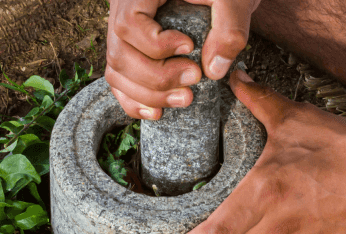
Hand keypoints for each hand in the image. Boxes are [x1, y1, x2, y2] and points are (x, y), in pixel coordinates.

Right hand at [106, 0, 259, 119]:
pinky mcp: (129, 49)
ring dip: (148, 95)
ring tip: (185, 98)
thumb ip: (229, 27)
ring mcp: (121, 31)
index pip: (128, 23)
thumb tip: (213, 69)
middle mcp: (123, 8)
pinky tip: (159, 111)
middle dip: (156, 78)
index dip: (155, 45)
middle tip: (194, 79)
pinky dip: (135, 100)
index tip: (189, 47)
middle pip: (118, 53)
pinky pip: (118, 79)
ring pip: (116, 71)